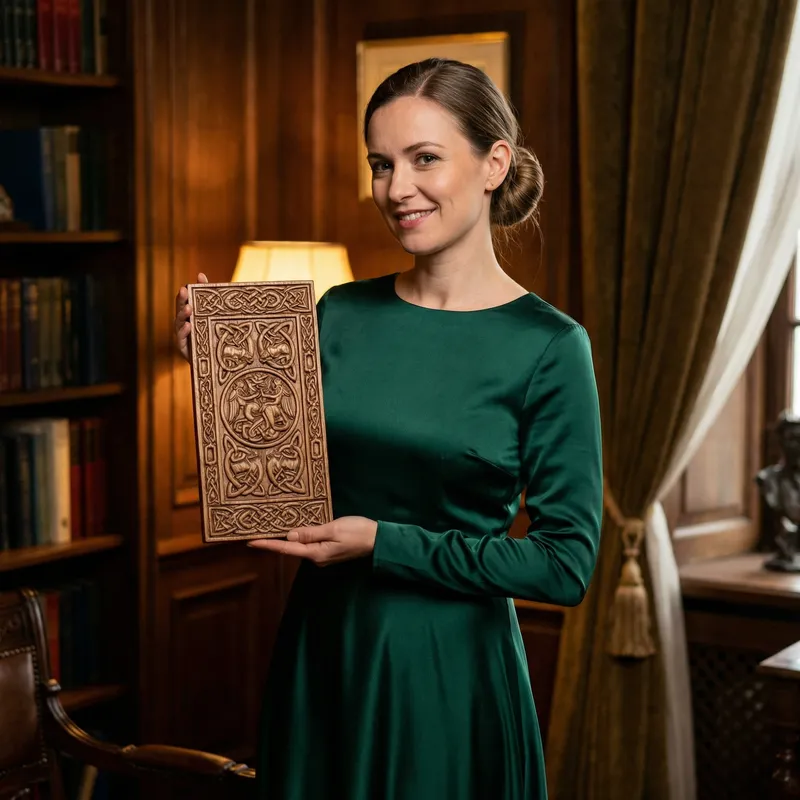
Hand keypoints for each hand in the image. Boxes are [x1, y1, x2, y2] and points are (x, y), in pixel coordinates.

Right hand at [174, 272, 208, 361]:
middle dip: (182, 300)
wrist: (213, 364)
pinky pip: (182, 339)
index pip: (185, 302)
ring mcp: (182, 337)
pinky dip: (184, 332)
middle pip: (180, 310)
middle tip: (184, 290)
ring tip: (188, 307)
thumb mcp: (212, 317)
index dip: (185, 293)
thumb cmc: (210, 338)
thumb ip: (208, 297)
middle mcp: (183, 325)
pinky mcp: (184, 349)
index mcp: (189, 317)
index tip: (188, 284)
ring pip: (179, 323)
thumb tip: (200, 274)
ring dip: (183, 315)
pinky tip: (188, 325)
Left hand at [247, 516, 377, 565]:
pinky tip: (295, 530)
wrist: (378, 540)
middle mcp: (317, 557)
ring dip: (287, 539)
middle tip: (257, 531)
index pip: (286, 549)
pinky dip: (300, 537)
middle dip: (275, 541)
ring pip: (300, 546)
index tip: (250, 542)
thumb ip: (311, 533)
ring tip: (272, 529)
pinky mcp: (329, 550)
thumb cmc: (358, 532)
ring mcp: (323, 555)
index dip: (268, 545)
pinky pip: (310, 544)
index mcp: (316, 553)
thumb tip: (289, 537)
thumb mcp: (333, 529)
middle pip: (291, 549)